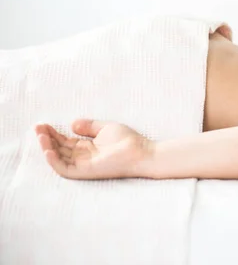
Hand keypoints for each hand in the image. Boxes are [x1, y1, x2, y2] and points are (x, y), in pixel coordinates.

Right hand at [35, 119, 152, 179]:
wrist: (142, 151)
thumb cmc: (128, 141)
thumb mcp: (105, 128)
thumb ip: (89, 126)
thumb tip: (71, 124)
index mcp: (88, 148)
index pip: (65, 141)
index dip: (53, 133)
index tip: (43, 124)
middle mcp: (83, 157)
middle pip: (59, 149)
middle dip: (47, 138)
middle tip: (37, 127)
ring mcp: (84, 165)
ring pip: (59, 158)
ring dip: (47, 147)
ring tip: (40, 135)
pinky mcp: (86, 172)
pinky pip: (65, 169)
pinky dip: (54, 161)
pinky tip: (47, 150)